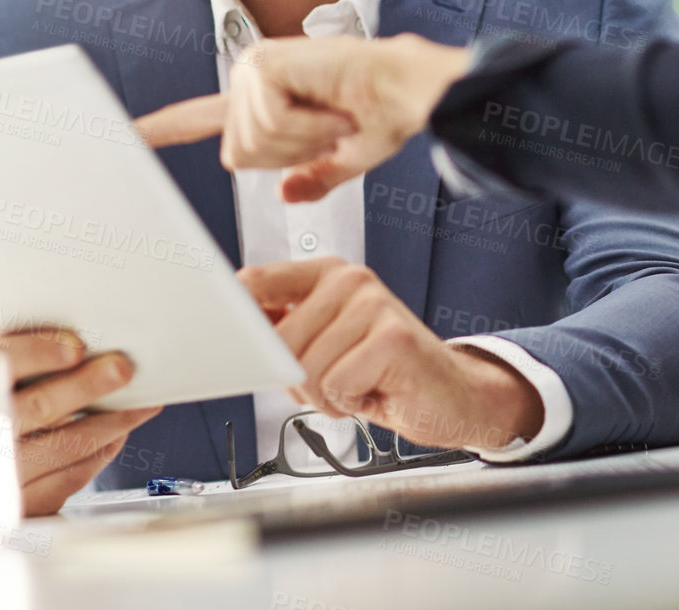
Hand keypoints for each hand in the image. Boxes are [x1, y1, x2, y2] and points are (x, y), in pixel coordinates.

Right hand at [0, 328, 161, 515]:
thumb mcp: (0, 376)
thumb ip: (35, 361)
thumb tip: (96, 347)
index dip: (37, 354)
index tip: (76, 347)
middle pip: (35, 408)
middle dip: (84, 387)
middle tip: (121, 370)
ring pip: (62, 446)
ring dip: (110, 422)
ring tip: (139, 404)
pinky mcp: (19, 504)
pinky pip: (70, 478)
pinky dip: (101, 452)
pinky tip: (118, 434)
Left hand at [136, 34, 470, 201]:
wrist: (412, 92)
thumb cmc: (386, 115)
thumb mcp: (342, 159)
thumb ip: (310, 177)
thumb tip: (287, 193)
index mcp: (264, 98)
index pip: (200, 118)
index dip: (163, 129)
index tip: (126, 135)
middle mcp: (252, 78)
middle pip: (239, 156)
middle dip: (290, 154)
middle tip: (329, 127)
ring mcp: (256, 69)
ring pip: (254, 144)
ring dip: (304, 140)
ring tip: (334, 114)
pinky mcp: (266, 66)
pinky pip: (270, 125)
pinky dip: (308, 127)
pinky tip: (330, 106)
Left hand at [239, 257, 542, 450]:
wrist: (453, 395)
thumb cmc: (382, 373)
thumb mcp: (323, 345)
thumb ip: (283, 331)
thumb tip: (233, 333)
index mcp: (326, 274)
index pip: (257, 282)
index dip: (235, 316)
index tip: (225, 337)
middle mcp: (351, 279)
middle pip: (279, 341)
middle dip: (298, 379)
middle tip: (333, 380)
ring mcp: (374, 304)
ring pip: (307, 368)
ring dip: (327, 395)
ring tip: (359, 384)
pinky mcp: (393, 338)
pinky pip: (336, 385)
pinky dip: (350, 403)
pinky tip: (375, 390)